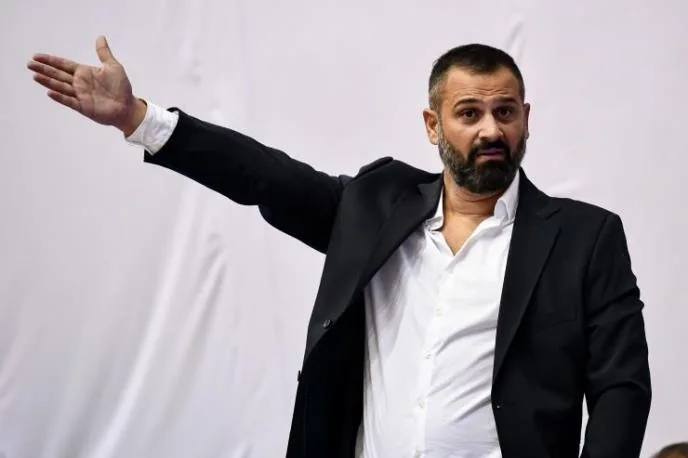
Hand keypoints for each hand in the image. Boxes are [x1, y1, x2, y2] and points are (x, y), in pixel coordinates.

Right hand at [27, 36, 145, 135]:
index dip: (51, 60)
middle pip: (58, 75)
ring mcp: (80, 95)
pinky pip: (69, 101)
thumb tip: (100, 37)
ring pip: (60, 87)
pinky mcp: (83, 107)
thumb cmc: (121, 88)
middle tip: (29, 64)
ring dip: (48, 82)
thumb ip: (104, 53)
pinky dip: (60, 97)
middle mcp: (79, 83)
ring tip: (35, 76)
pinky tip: (49, 92)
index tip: (37, 56)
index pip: (63, 65)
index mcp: (84, 73)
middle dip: (44, 69)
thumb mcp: (113, 67)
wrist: (128, 106)